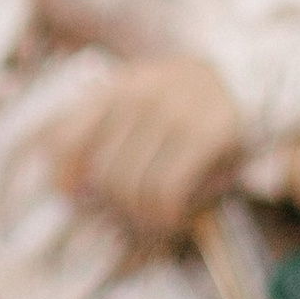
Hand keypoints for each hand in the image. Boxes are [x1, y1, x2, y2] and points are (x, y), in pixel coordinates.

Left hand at [64, 56, 244, 239]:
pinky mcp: (208, 133)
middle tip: (121, 216)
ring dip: (139, 216)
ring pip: (133, 185)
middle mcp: (140, 95)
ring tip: (148, 220)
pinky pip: (167, 189)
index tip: (72, 196)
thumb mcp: (132, 98)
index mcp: (114, 87)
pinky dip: (164, 214)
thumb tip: (55, 174)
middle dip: (108, 205)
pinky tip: (170, 218)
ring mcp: (175, 112)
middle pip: (102, 173)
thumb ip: (93, 126)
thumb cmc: (177, 101)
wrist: (244, 78)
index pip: (65, 139)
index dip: (61, 177)